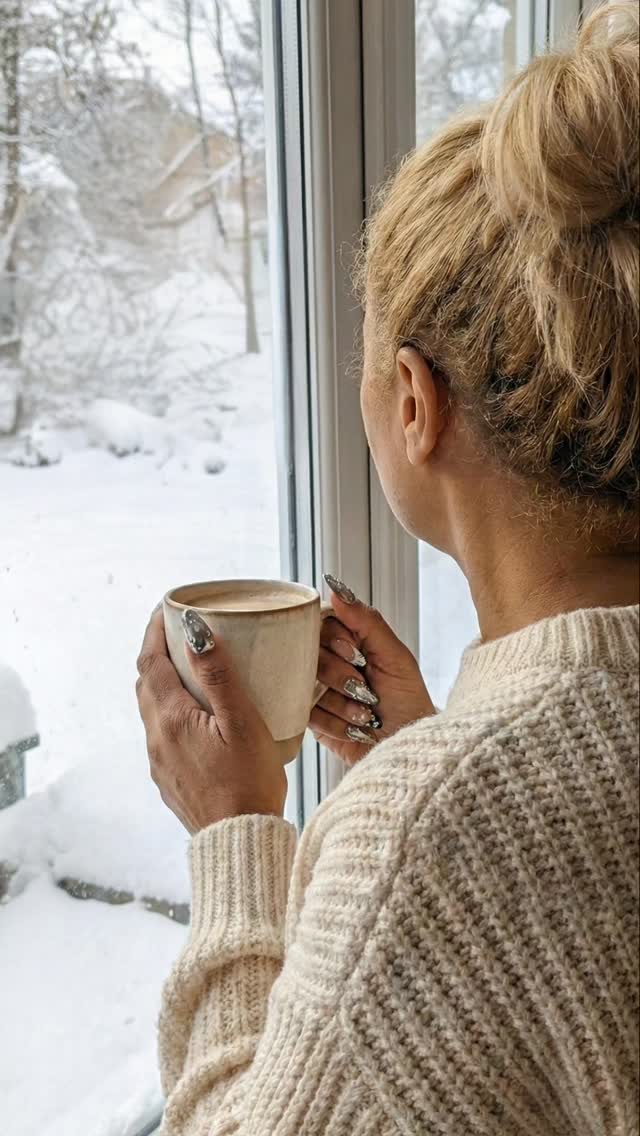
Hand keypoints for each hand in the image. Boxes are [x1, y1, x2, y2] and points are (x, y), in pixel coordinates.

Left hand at [136, 609, 287, 832]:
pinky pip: (162, 734)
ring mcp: (160, 761)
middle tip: (182, 633)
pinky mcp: (169, 779)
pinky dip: (172, 711)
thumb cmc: (250, 784)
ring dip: (164, 683)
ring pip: (152, 709)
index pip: (150, 662)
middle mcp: (157, 739)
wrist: (241, 841)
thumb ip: (218, 676)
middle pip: (146, 683)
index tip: (166, 609)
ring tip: (192, 669)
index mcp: (171, 719)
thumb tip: (195, 634)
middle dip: (158, 653)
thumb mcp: (243, 722)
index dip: (155, 631)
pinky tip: (198, 716)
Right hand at [310, 575, 435, 764]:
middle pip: (310, 652)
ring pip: (307, 684)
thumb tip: (336, 589)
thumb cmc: (408, 700)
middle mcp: (329, 662)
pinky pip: (307, 713)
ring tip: (366, 713)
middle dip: (341, 674)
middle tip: (365, 688)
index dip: (336, 639)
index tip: (358, 654)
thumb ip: (367, 621)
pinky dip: (336, 723)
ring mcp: (317, 690)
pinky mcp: (311, 719)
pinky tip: (354, 728)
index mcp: (349, 641)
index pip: (321, 622)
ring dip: (343, 703)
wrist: (409, 745)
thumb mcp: (396, 656)